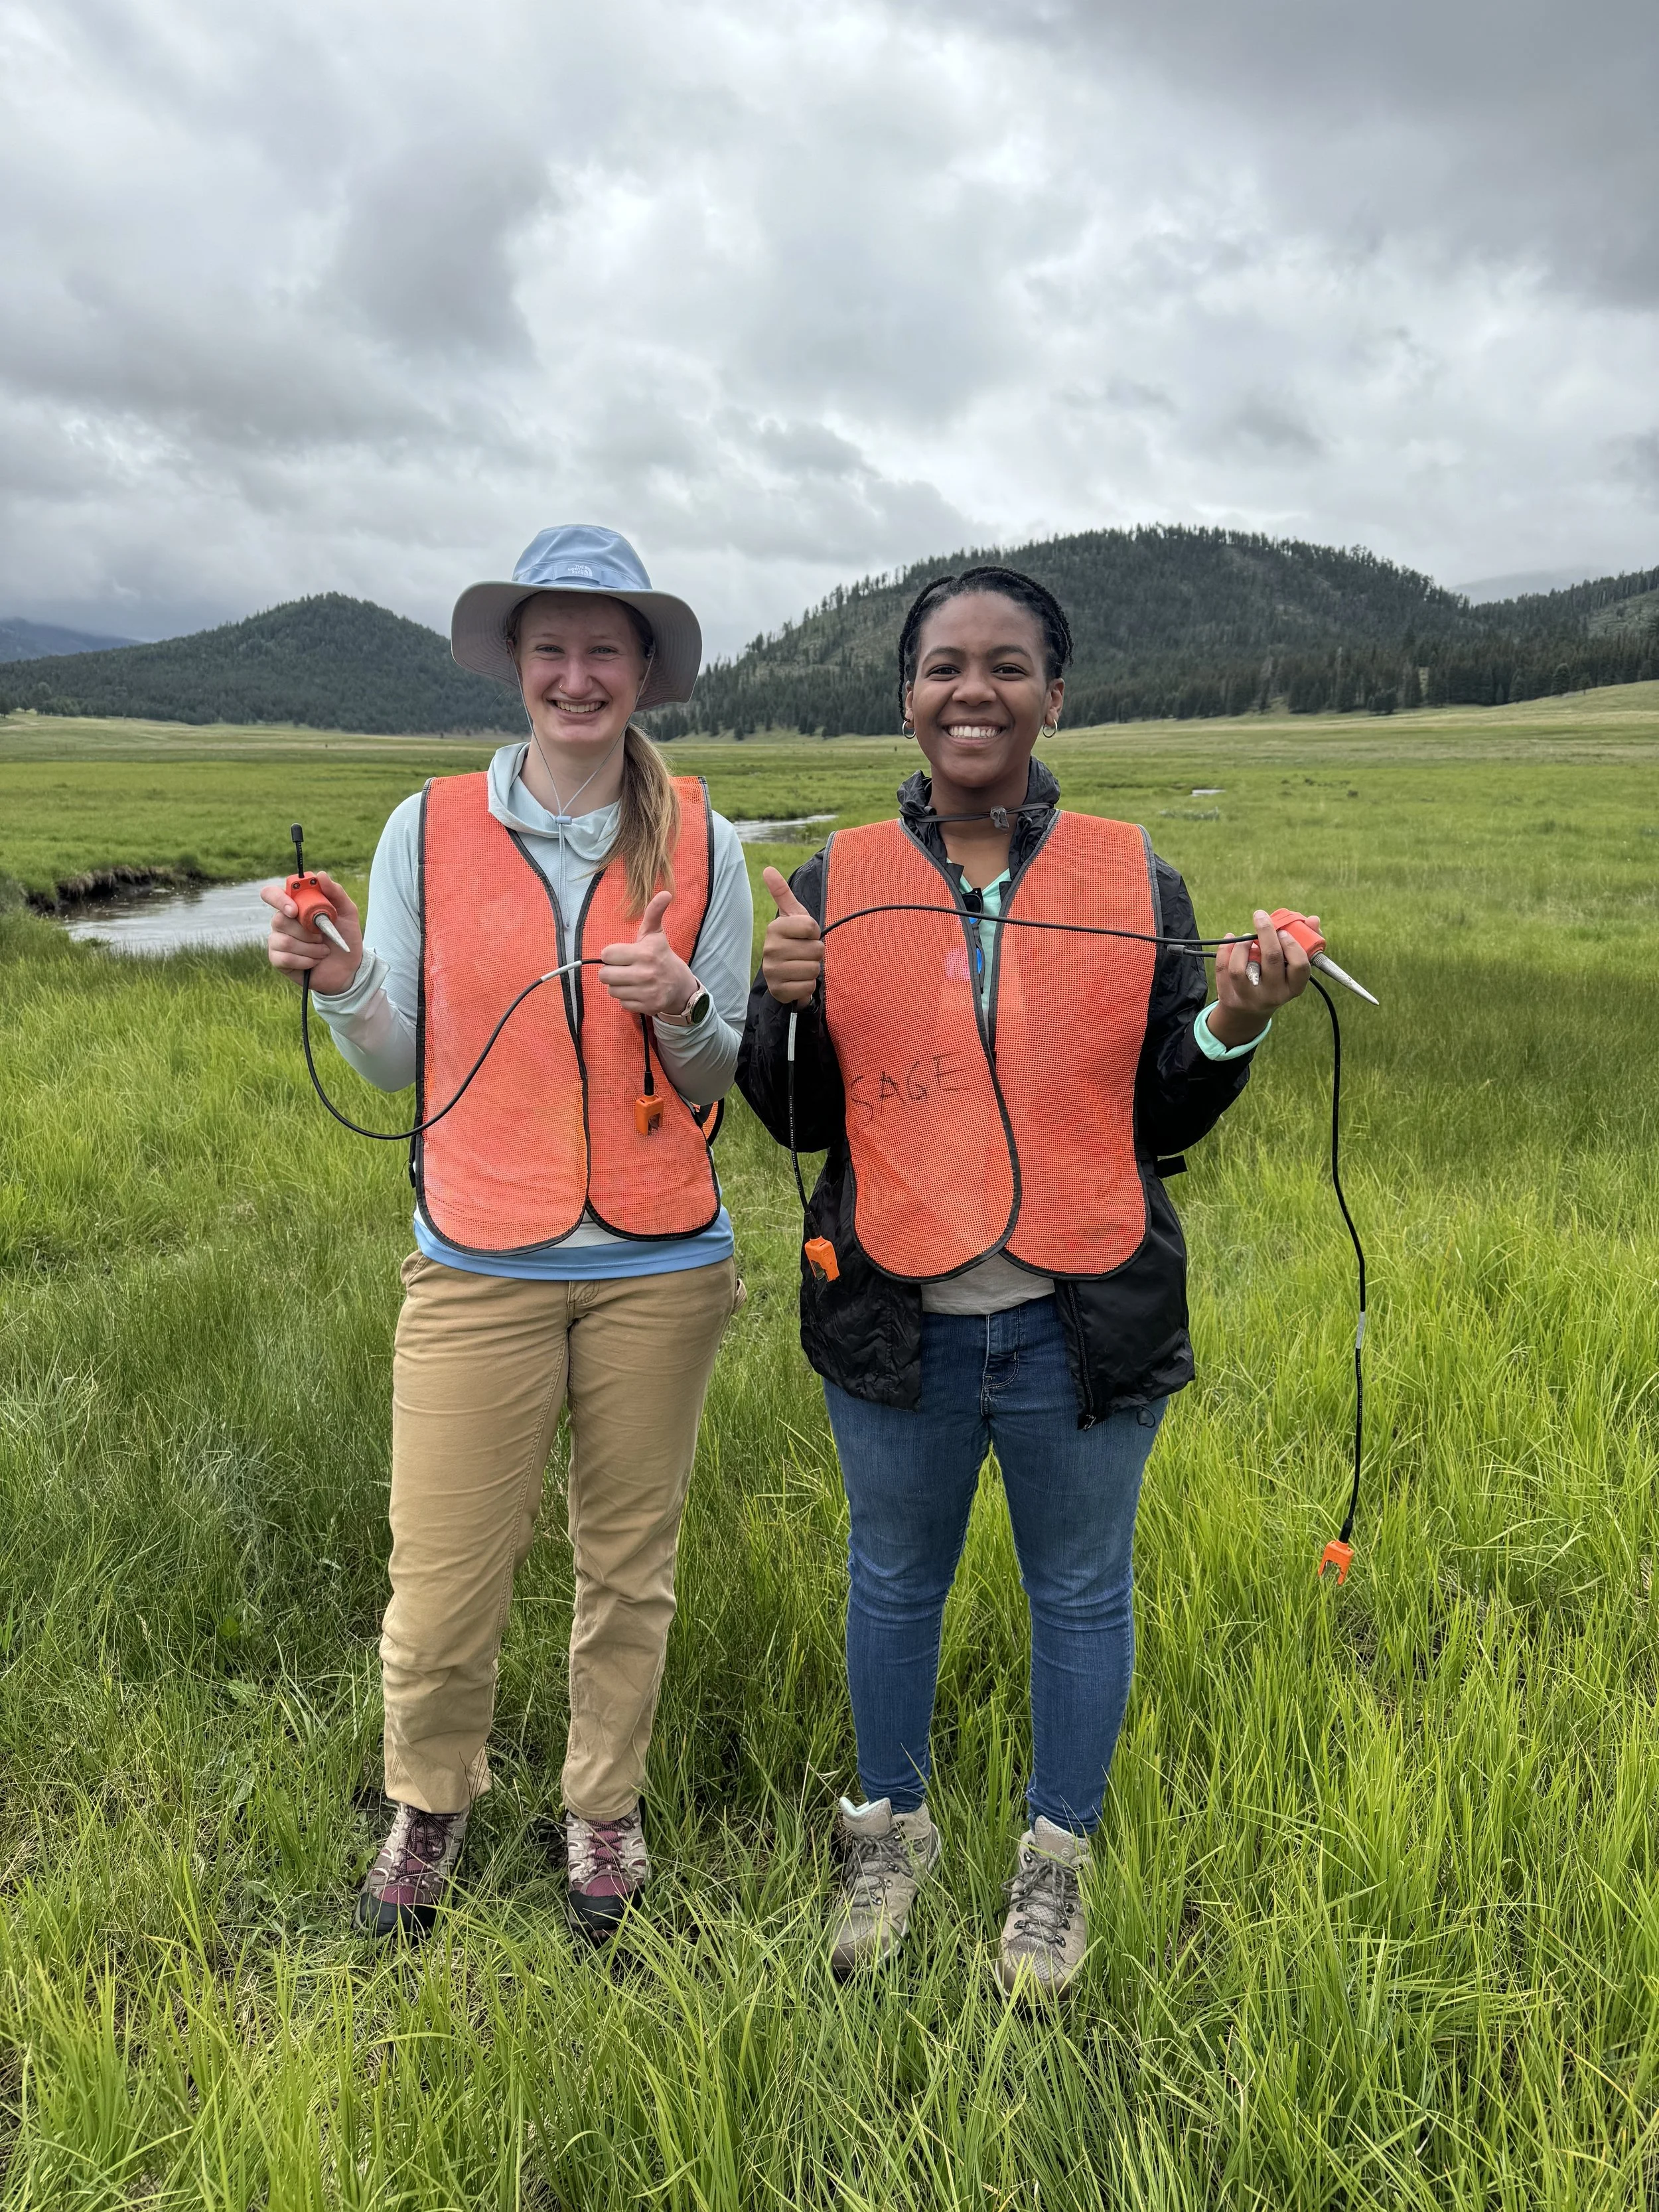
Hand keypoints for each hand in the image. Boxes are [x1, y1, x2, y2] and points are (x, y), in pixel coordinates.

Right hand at [262, 872, 362, 995]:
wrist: (349, 966)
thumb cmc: (345, 936)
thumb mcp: (347, 912)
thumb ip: (336, 892)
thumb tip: (320, 875)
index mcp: (294, 905)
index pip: (271, 894)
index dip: (279, 900)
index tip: (294, 910)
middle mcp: (282, 921)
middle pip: (278, 920)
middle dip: (306, 931)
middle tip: (321, 936)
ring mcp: (278, 940)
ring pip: (284, 941)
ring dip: (310, 948)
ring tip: (323, 951)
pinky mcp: (278, 959)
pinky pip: (284, 958)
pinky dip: (305, 961)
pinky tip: (315, 962)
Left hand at [598, 890, 694, 1017]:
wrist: (681, 986)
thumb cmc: (662, 957)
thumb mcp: (656, 934)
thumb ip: (654, 913)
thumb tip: (666, 892)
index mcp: (644, 953)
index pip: (606, 955)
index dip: (611, 955)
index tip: (621, 955)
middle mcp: (645, 973)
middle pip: (604, 975)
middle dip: (611, 971)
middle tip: (623, 969)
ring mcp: (646, 992)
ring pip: (612, 990)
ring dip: (618, 986)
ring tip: (631, 980)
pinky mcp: (647, 1007)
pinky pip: (622, 1004)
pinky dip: (627, 999)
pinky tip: (638, 992)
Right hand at [761, 866, 822, 1004]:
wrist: (784, 974)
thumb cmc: (793, 941)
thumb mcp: (792, 916)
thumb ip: (782, 894)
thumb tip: (767, 869)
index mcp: (774, 928)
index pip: (812, 927)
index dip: (814, 933)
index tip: (805, 936)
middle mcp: (769, 949)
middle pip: (816, 949)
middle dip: (815, 953)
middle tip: (803, 954)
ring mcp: (772, 971)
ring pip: (814, 968)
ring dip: (813, 969)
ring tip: (801, 966)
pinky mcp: (779, 990)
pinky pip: (808, 986)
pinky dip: (808, 985)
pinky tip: (798, 981)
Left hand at [1208, 908, 1317, 1047]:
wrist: (1251, 1010)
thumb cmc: (1277, 978)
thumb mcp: (1292, 967)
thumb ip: (1305, 941)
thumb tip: (1313, 919)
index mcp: (1294, 987)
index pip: (1299, 965)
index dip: (1291, 944)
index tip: (1283, 932)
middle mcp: (1273, 995)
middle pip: (1271, 959)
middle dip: (1266, 932)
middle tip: (1260, 916)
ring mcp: (1249, 998)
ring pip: (1240, 968)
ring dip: (1242, 945)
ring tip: (1246, 937)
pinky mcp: (1230, 996)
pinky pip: (1223, 969)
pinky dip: (1225, 950)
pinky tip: (1231, 941)